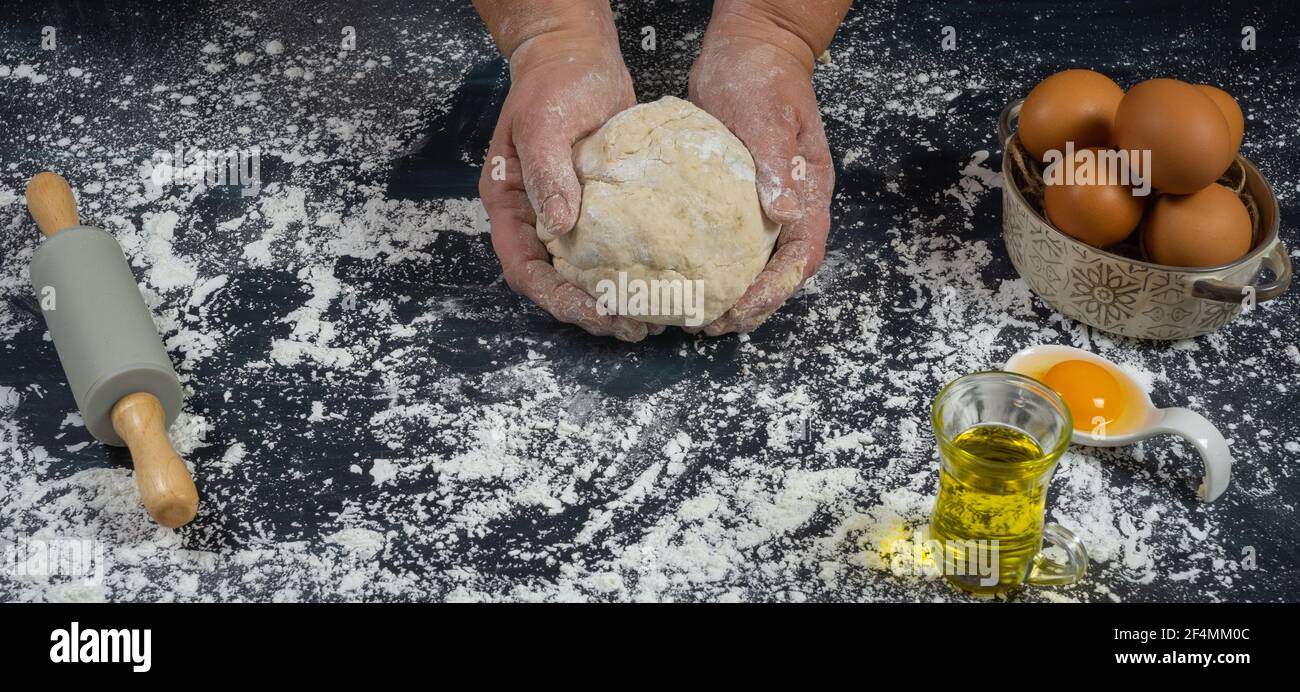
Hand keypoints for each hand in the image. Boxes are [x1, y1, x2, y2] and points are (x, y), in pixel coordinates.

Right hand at [479, 20, 658, 340]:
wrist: (577, 53)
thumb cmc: (553, 82)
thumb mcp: (543, 124)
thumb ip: (547, 172)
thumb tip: (560, 223)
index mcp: (510, 206)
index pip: (524, 269)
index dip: (556, 299)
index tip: (595, 312)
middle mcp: (535, 219)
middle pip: (555, 283)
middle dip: (590, 312)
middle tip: (634, 326)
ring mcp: (567, 215)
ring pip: (584, 274)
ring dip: (614, 299)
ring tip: (651, 318)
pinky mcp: (599, 208)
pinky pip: (611, 250)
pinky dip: (632, 270)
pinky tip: (661, 283)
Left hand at [688, 11, 835, 335]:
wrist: (749, 46)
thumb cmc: (765, 77)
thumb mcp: (768, 116)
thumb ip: (777, 163)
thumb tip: (784, 213)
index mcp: (810, 192)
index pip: (800, 259)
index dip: (773, 291)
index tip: (739, 310)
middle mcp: (791, 205)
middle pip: (779, 272)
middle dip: (750, 305)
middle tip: (708, 324)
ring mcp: (765, 203)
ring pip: (755, 262)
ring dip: (730, 291)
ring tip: (694, 312)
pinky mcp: (736, 196)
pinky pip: (729, 241)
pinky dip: (711, 264)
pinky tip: (681, 274)